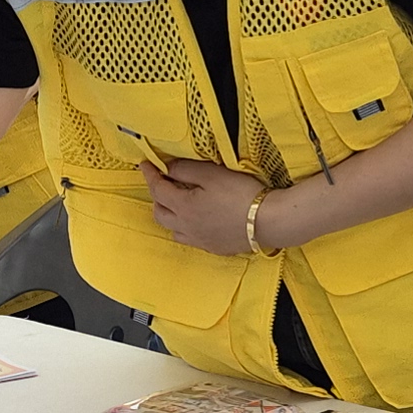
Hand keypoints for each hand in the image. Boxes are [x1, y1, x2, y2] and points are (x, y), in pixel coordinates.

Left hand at [143, 156, 268, 257]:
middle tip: (163, 183)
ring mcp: (200, 240)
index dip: (149, 175)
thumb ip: (185, 170)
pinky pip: (191, 239)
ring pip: (173, 230)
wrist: (268, 221)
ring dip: (170, 216)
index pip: (157, 190)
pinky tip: (197, 220)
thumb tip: (169, 168)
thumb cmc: (240, 194)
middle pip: (160, 214)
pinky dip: (187, 228)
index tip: (145, 165)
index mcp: (183, 207)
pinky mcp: (215, 247)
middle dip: (157, 197)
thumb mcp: (211, 174)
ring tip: (178, 204)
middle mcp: (186, 227)